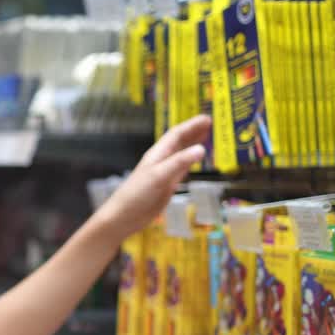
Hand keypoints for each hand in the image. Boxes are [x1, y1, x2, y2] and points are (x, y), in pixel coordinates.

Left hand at [94, 115, 211, 239]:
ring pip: (181, 153)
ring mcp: (164, 172)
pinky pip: (181, 168)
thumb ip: (180, 162)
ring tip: (206, 136)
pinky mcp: (167, 185)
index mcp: (158, 154)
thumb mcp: (160, 176)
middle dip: (194, 131)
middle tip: (210, 123)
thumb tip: (201, 149)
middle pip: (180, 141)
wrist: (125, 216)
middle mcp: (162, 160)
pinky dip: (191, 161)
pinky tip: (196, 160)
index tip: (207, 118)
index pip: (177, 134)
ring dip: (193, 144)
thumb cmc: (138, 194)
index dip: (192, 125)